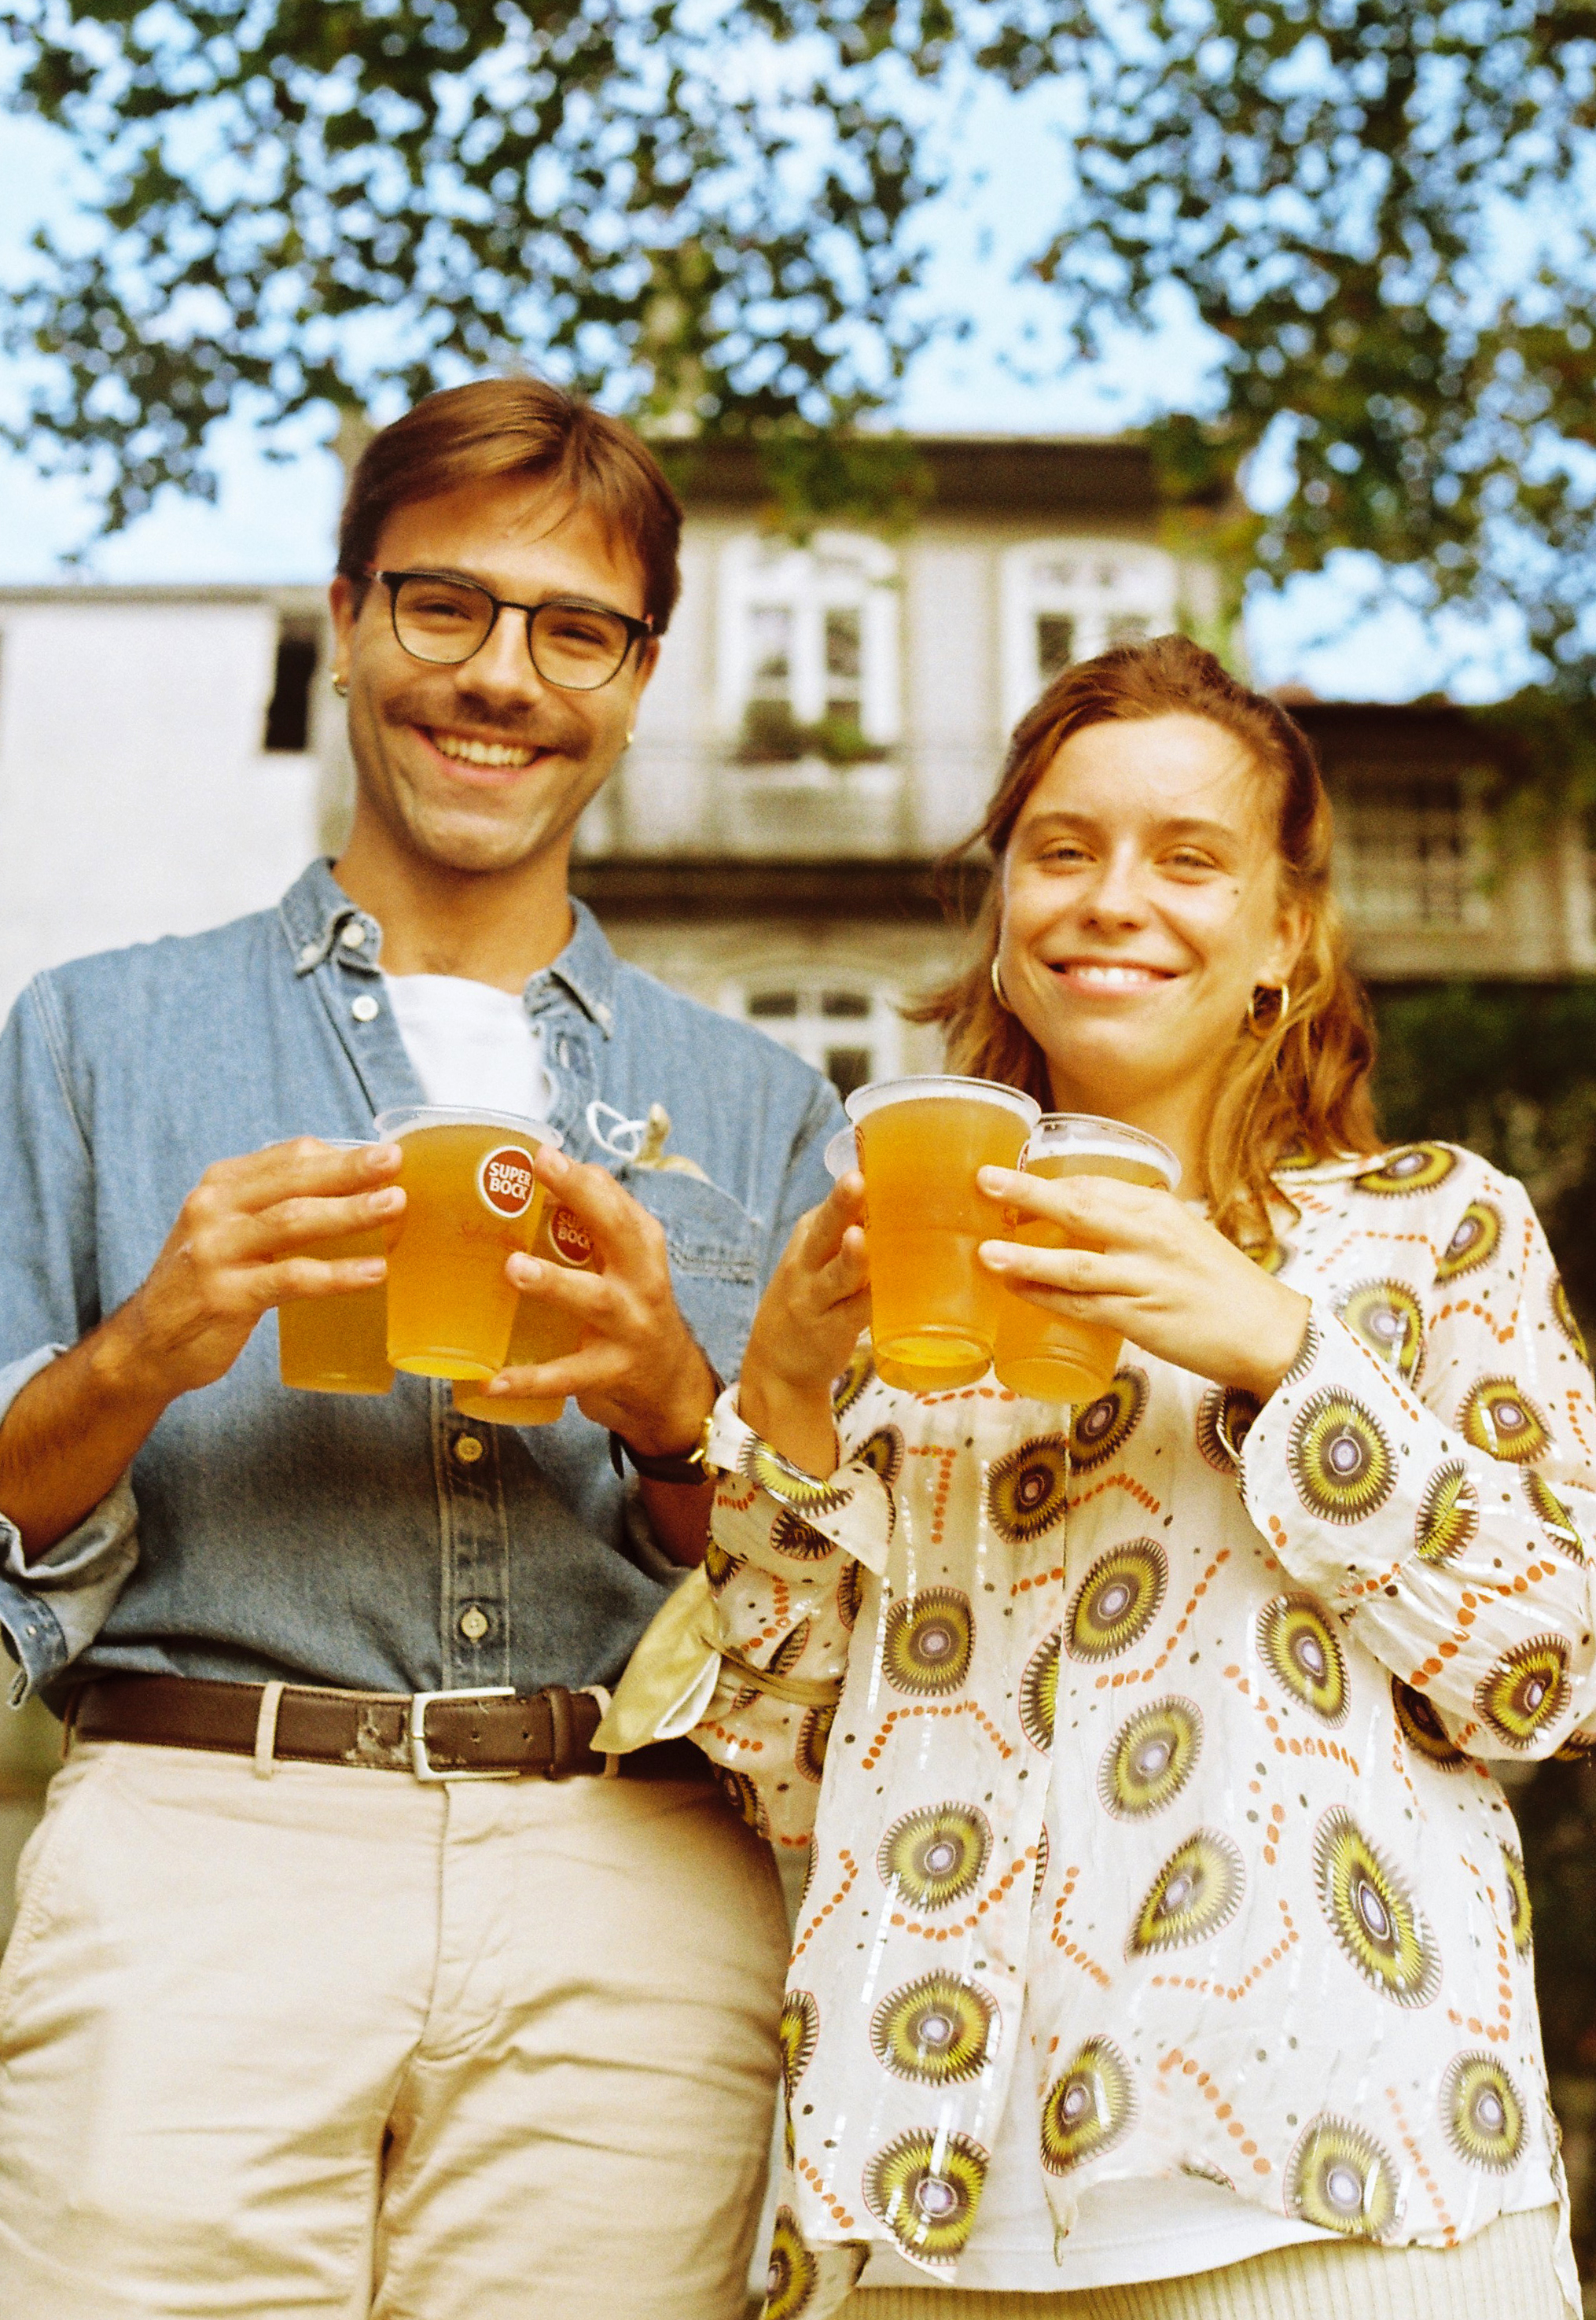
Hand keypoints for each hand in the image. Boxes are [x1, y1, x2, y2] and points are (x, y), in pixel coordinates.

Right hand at [112, 1138, 402, 1406]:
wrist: (147, 1345)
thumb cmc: (205, 1283)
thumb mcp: (230, 1230)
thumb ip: (276, 1207)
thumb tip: (356, 1190)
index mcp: (220, 1186)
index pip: (288, 1156)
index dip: (341, 1154)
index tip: (386, 1157)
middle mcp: (213, 1209)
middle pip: (294, 1179)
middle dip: (350, 1169)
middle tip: (395, 1161)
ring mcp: (216, 1252)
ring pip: (294, 1220)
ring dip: (350, 1212)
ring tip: (396, 1207)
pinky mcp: (226, 1296)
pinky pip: (292, 1278)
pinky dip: (337, 1273)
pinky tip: (373, 1271)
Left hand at [493, 1146, 716, 1456]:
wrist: (669, 1382)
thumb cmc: (632, 1305)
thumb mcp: (626, 1260)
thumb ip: (590, 1221)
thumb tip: (536, 1171)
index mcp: (641, 1244)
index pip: (616, 1199)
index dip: (579, 1175)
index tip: (540, 1153)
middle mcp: (642, 1279)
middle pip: (618, 1230)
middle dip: (581, 1196)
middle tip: (541, 1170)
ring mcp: (629, 1326)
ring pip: (593, 1299)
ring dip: (554, 1281)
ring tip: (515, 1267)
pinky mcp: (611, 1371)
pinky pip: (568, 1375)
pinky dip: (530, 1379)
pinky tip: (493, 1380)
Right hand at [737, 1173, 869, 1476]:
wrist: (777, 1364)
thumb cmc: (811, 1299)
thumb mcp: (817, 1259)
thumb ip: (850, 1231)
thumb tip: (904, 1198)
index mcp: (807, 1237)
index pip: (831, 1207)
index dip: (856, 1184)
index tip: (885, 1160)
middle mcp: (806, 1263)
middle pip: (824, 1230)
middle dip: (840, 1205)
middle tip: (855, 1179)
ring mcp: (815, 1298)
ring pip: (837, 1275)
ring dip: (850, 1258)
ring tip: (859, 1239)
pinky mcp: (831, 1330)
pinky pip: (858, 1313)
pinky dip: (876, 1301)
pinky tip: (897, 1291)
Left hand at [976, 1166, 1310, 1399]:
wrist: (1269, 1332)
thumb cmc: (1224, 1284)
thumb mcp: (1184, 1235)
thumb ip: (1138, 1224)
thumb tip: (1086, 1215)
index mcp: (1161, 1209)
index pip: (1095, 1184)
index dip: (1048, 1179)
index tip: (1009, 1175)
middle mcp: (1152, 1237)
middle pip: (1080, 1208)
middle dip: (1027, 1195)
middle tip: (984, 1182)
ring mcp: (1146, 1279)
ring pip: (1075, 1264)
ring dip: (1026, 1257)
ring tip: (986, 1252)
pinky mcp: (1141, 1319)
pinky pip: (1084, 1307)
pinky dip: (1047, 1298)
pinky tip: (1018, 1292)